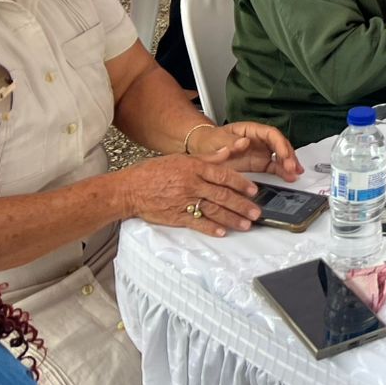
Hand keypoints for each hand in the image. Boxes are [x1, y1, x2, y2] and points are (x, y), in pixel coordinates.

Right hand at [121, 153, 264, 236]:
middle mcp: (192, 184)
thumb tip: (228, 151)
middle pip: (222, 195)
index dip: (241, 184)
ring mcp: (184, 201)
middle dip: (242, 205)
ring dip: (232, 218)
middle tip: (256, 212)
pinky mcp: (176, 216)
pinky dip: (210, 228)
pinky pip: (197, 223)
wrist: (129, 189)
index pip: (224, 175)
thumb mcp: (180, 158)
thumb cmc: (152, 172)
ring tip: (246, 224)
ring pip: (213, 210)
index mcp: (194, 168)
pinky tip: (222, 232)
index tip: (253, 190)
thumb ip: (207, 157)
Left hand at [192, 122, 303, 181]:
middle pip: (279, 145)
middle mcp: (259, 140)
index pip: (271, 134)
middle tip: (291, 168)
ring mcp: (261, 152)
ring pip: (280, 156)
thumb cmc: (210, 141)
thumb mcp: (217, 140)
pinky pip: (274, 167)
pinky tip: (289, 176)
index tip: (283, 154)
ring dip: (289, 164)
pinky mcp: (259, 164)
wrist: (202, 150)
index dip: (280, 144)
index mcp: (251, 130)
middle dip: (288, 156)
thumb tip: (245, 142)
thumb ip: (230, 142)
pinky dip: (283, 172)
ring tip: (295, 174)